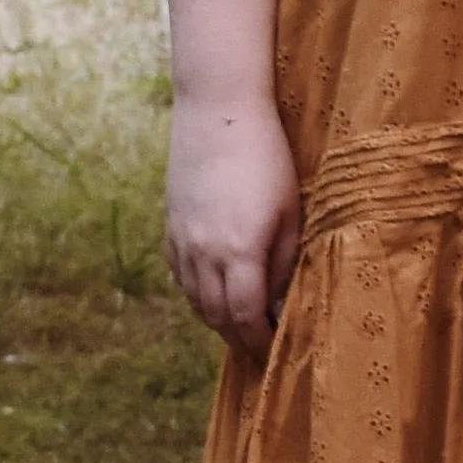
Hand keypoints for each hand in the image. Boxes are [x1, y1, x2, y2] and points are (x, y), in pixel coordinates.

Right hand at [165, 95, 300, 354]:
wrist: (218, 110)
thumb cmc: (267, 156)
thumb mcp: (292, 210)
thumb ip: (286, 260)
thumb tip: (282, 301)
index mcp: (240, 251)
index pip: (246, 316)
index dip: (260, 340)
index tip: (274, 351)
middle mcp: (204, 253)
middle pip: (217, 315)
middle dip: (238, 338)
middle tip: (257, 349)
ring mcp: (182, 239)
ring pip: (194, 298)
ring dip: (216, 320)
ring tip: (238, 328)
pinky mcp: (170, 225)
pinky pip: (179, 275)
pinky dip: (196, 294)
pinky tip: (212, 294)